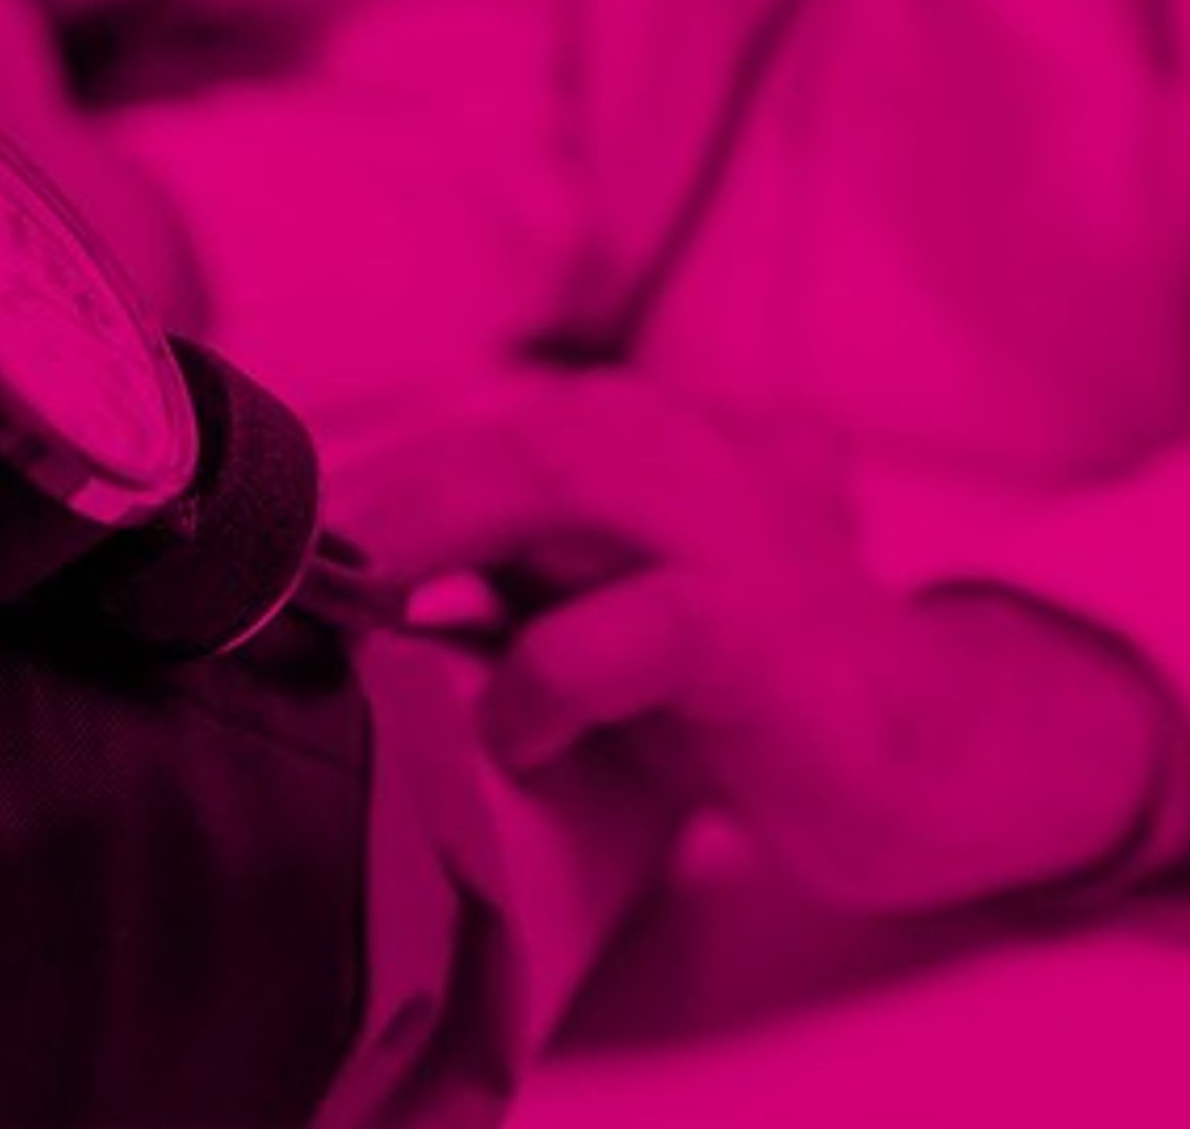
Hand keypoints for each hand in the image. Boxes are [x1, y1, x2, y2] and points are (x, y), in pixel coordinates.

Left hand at [336, 372, 1185, 911]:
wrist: (932, 756)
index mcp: (642, 441)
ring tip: (356, 615)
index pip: (479, 435)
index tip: (257, 562)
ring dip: (439, 535)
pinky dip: (556, 673)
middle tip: (277, 583)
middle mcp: (690, 451)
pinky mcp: (768, 628)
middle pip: (508, 436)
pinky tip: (518, 731)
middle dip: (383, 499)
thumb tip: (324, 601)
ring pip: (565, 477)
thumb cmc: (740, 694)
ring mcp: (739, 527)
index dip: (362, 492)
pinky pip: (639, 627)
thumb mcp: (600, 615)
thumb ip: (497, 584)